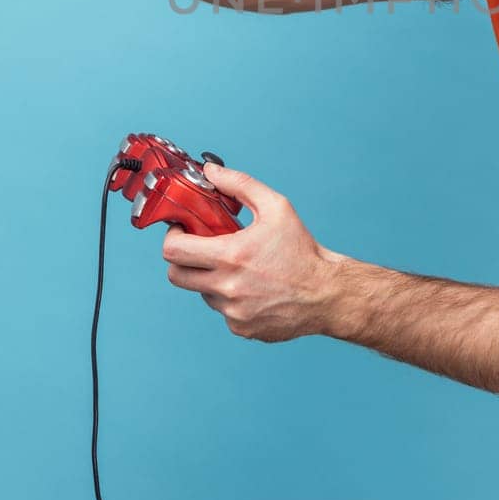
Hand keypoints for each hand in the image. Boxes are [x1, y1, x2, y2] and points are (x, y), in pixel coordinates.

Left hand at [161, 163, 341, 342]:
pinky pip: (221, 310)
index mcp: (231, 256)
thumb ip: (240, 185)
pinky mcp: (241, 327)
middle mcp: (227, 287)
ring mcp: (232, 311)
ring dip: (210, 278)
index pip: (174, 251)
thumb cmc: (302, 251)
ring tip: (238, 267)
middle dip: (182, 259)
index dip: (172, 238)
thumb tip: (212, 171)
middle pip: (176, 275)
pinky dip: (230, 298)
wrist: (326, 293)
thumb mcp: (276, 207)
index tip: (182, 232)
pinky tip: (252, 288)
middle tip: (200, 249)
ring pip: (201, 292)